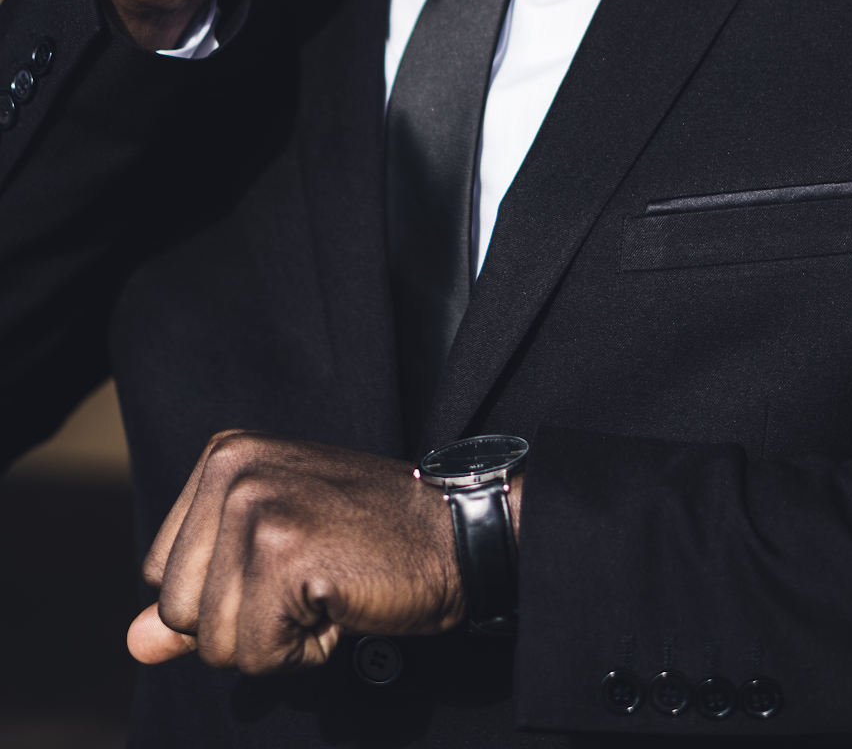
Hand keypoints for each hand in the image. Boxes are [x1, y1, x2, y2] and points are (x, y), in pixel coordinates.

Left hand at [126, 431, 468, 673]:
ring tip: (327, 589)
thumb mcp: (272, 556)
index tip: (289, 566)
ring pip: (212, 641)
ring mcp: (256, 505)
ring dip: (276, 642)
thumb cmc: (368, 541)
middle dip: (244, 625)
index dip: (225, 598)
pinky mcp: (283, 551)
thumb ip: (202, 596)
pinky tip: (340, 605)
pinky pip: (255, 655)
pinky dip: (303, 654)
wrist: (456, 531)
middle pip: (179, 611)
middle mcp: (232, 468)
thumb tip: (135, 643)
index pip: (164, 575)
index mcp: (223, 456)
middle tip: (311, 581)